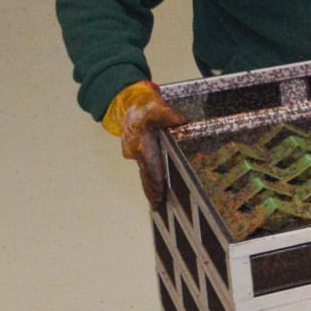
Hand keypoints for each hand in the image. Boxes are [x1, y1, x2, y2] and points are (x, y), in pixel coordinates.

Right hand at [103, 81, 185, 208]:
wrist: (127, 105)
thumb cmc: (144, 107)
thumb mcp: (157, 107)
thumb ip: (169, 115)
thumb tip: (183, 121)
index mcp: (142, 142)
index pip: (151, 164)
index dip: (157, 178)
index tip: (161, 190)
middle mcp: (136, 151)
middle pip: (146, 174)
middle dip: (152, 190)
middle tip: (158, 205)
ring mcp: (135, 154)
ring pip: (144, 174)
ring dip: (149, 189)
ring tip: (156, 204)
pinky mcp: (138, 154)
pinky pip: (144, 170)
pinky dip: (148, 181)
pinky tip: (153, 192)